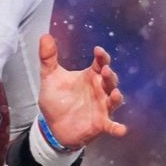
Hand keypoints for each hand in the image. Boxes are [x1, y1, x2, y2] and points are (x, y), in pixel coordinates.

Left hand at [38, 34, 126, 149]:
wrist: (52, 126)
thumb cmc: (56, 99)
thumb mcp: (50, 77)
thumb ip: (48, 58)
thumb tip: (44, 36)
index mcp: (89, 76)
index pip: (100, 63)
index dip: (102, 56)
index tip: (98, 50)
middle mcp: (99, 90)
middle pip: (109, 80)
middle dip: (109, 75)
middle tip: (104, 70)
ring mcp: (102, 107)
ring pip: (114, 100)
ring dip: (117, 97)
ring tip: (116, 94)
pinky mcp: (100, 124)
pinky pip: (111, 126)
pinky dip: (117, 128)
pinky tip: (121, 129)